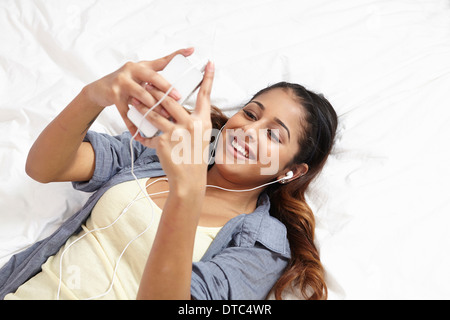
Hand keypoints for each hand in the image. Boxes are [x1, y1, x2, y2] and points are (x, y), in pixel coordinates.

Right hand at [83, 48, 194, 135]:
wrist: (100, 89)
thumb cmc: (127, 84)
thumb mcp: (141, 79)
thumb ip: (156, 82)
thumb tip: (177, 95)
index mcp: (142, 65)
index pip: (162, 59)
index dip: (177, 54)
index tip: (191, 51)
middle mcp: (132, 70)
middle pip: (152, 77)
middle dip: (166, 88)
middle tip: (178, 97)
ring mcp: (121, 82)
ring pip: (141, 94)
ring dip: (153, 106)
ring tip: (164, 116)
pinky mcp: (113, 95)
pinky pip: (126, 111)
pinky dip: (133, 123)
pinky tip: (139, 132)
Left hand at [135, 61, 214, 192]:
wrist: (189, 180)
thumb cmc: (194, 158)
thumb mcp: (199, 138)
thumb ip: (189, 122)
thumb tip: (174, 110)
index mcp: (203, 121)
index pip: (206, 95)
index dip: (208, 78)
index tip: (208, 62)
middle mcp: (192, 124)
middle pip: (171, 100)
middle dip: (156, 90)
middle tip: (146, 82)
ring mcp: (178, 132)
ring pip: (156, 113)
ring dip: (142, 106)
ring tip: (134, 101)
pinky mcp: (165, 142)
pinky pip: (150, 133)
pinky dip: (143, 134)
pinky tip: (137, 134)